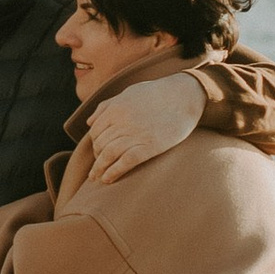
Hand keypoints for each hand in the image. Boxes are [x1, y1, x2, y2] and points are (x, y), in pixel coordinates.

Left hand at [79, 68, 206, 182]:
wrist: (185, 95)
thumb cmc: (157, 93)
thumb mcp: (129, 93)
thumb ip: (107, 106)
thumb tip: (89, 122)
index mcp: (115, 108)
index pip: (96, 132)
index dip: (94, 145)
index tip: (97, 154)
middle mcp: (122, 121)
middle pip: (100, 144)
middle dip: (97, 159)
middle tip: (96, 170)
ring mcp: (136, 134)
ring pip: (109, 155)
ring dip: (100, 169)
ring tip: (97, 179)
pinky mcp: (150, 145)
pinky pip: (126, 162)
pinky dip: (114, 172)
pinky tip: (109, 180)